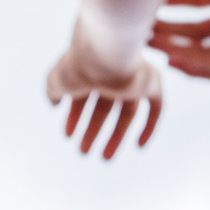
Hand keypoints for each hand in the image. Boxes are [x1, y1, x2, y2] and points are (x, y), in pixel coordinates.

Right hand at [47, 25, 162, 160]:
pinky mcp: (152, 82)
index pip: (83, 96)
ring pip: (126, 112)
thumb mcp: (58, 80)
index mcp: (90, 66)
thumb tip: (54, 103)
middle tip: (83, 152)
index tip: (67, 135)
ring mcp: (133, 76)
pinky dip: (148, 127)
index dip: (74, 117)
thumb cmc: (80, 64)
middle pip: (104, 107)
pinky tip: (139, 146)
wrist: (106, 51)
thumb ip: (54, 91)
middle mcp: (112, 70)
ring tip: (104, 158)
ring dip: (115, 136)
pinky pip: (155, 108)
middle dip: (92, 131)